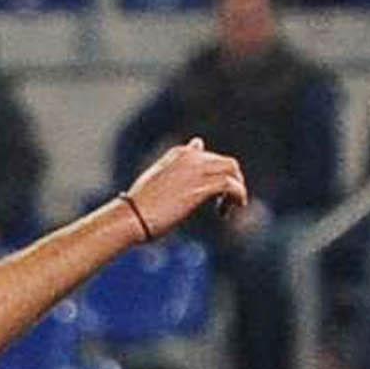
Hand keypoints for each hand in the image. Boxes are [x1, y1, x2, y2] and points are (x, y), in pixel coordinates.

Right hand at [122, 138, 248, 240]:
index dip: (217, 175)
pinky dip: (237, 196)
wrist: (132, 216)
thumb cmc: (140, 204)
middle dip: (231, 182)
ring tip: (232, 207)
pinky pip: (232, 185)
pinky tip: (231, 209)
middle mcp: (191, 157)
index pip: (211, 157)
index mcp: (179, 153)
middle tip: (225, 204)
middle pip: (226, 163)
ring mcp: (197, 170)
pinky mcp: (202, 187)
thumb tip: (191, 152)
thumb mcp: (158, 180)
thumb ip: (177, 168)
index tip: (213, 195)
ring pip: (232, 170)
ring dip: (237, 188)